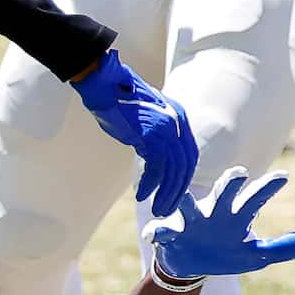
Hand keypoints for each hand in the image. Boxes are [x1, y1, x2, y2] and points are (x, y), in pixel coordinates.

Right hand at [72, 50, 197, 216]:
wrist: (104, 84)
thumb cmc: (118, 101)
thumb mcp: (145, 118)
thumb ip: (154, 135)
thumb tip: (154, 158)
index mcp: (179, 118)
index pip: (189, 155)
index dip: (182, 178)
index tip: (173, 194)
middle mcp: (178, 123)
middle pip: (186, 165)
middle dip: (177, 191)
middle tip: (167, 209)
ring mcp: (166, 128)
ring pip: (174, 170)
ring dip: (165, 193)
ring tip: (157, 209)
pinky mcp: (152, 135)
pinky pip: (156, 168)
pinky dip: (150, 185)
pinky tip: (141, 195)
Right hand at [144, 168, 294, 283]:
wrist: (191, 264)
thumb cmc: (225, 252)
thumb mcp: (256, 255)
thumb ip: (282, 248)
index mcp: (236, 216)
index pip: (254, 199)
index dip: (267, 188)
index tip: (283, 176)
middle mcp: (213, 213)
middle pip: (223, 195)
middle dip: (230, 184)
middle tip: (240, 173)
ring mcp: (191, 222)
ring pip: (188, 207)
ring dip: (186, 200)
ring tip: (186, 194)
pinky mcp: (171, 235)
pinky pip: (162, 232)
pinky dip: (157, 232)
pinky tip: (153, 235)